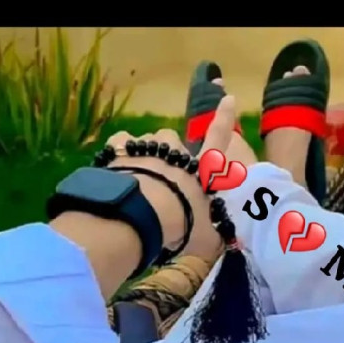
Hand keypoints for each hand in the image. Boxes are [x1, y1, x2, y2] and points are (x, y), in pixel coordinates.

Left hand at [105, 95, 239, 259]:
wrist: (141, 216)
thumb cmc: (180, 225)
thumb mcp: (204, 238)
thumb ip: (213, 237)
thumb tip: (221, 244)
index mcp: (200, 169)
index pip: (218, 138)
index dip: (224, 119)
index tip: (229, 98)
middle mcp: (176, 152)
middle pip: (172, 142)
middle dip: (166, 156)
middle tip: (158, 184)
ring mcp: (148, 147)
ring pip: (146, 143)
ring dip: (142, 157)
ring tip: (134, 183)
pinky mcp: (120, 149)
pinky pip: (120, 143)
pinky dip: (117, 154)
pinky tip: (114, 172)